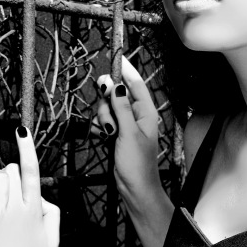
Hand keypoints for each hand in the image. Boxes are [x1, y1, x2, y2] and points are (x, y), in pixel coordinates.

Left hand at [0, 127, 59, 246]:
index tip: (22, 130)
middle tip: (13, 182)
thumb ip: (53, 213)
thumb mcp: (54, 240)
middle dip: (12, 170)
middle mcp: (14, 210)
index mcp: (34, 211)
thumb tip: (42, 198)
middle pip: (10, 172)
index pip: (30, 171)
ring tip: (0, 186)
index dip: (27, 148)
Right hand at [93, 55, 160, 199]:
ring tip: (109, 134)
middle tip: (109, 118)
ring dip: (103, 119)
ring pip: (107, 109)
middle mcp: (136, 116)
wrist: (134, 189)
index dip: (126, 70)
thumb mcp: (128, 133)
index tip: (116, 58)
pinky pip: (103, 122)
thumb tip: (115, 86)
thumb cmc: (138, 164)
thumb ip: (121, 108)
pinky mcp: (117, 134)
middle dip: (108, 105)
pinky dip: (100, 128)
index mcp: (146, 112)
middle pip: (116, 95)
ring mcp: (126, 125)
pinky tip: (102, 138)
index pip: (136, 84)